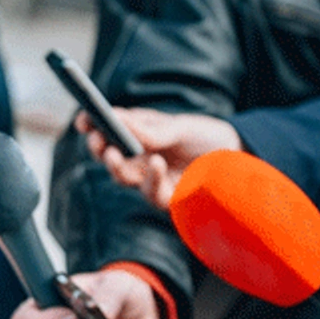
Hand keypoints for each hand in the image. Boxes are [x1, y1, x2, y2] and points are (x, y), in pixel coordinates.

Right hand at [76, 108, 242, 208]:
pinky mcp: (167, 198)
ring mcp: (150, 178)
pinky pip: (151, 193)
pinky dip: (150, 178)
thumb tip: (118, 121)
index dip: (91, 125)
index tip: (82, 121)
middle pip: (108, 156)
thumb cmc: (204, 136)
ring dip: (115, 166)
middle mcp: (138, 157)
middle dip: (97, 148)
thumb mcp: (179, 126)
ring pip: (123, 177)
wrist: (237, 155)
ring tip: (114, 153)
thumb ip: (150, 130)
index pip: (106, 130)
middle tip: (96, 140)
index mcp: (136, 134)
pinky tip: (155, 164)